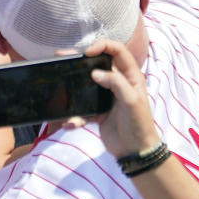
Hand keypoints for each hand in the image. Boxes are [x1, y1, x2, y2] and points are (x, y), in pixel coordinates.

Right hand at [68, 39, 159, 158]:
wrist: (135, 152)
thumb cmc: (140, 124)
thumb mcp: (132, 101)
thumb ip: (116, 83)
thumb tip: (94, 73)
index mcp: (130, 76)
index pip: (117, 51)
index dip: (102, 45)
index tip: (87, 52)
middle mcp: (117, 83)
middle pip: (97, 64)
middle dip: (80, 59)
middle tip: (62, 57)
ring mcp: (105, 96)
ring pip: (85, 84)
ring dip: (72, 85)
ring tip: (59, 83)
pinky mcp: (96, 111)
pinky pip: (81, 108)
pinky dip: (74, 115)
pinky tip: (70, 123)